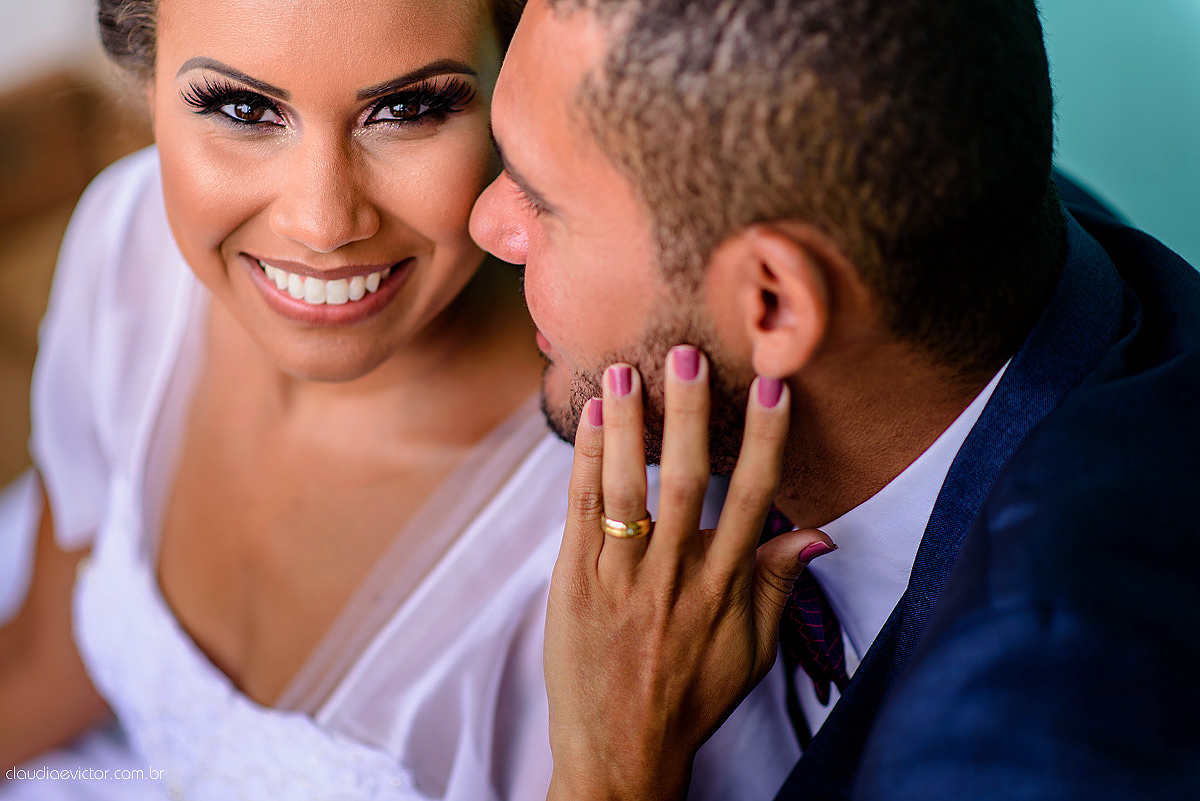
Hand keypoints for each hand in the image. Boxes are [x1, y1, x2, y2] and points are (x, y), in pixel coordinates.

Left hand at [544, 346, 833, 800]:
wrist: (620, 753)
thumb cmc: (692, 697)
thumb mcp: (753, 652)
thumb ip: (779, 587)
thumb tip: (821, 535)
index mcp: (724, 590)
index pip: (754, 501)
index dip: (765, 441)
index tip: (773, 388)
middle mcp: (674, 580)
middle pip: (685, 483)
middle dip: (689, 416)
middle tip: (689, 355)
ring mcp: (620, 582)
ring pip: (625, 492)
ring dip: (627, 427)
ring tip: (624, 369)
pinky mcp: (575, 586)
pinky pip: (581, 514)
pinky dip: (585, 463)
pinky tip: (591, 420)